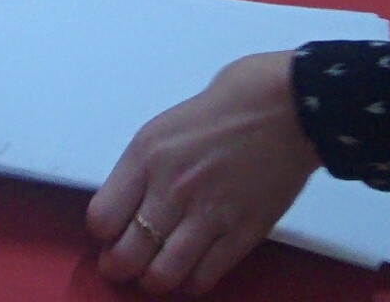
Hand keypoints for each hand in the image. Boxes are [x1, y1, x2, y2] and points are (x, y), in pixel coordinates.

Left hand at [86, 50, 320, 291]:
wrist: (288, 106)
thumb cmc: (228, 105)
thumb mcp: (166, 125)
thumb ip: (145, 166)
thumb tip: (128, 202)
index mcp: (147, 155)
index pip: (102, 217)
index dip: (102, 234)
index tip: (108, 236)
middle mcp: (173, 188)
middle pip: (128, 254)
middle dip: (119, 267)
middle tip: (123, 266)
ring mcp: (209, 214)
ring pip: (164, 275)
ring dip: (153, 282)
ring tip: (154, 276)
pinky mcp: (243, 232)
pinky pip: (206, 276)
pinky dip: (191, 284)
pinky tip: (189, 276)